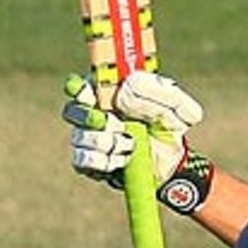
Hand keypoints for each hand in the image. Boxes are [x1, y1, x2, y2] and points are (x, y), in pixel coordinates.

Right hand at [63, 71, 202, 187]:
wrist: (172, 162)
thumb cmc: (169, 126)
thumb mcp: (175, 104)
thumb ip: (157, 90)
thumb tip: (123, 93)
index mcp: (107, 91)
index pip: (80, 84)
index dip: (79, 88)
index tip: (89, 95)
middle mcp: (92, 113)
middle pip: (72, 111)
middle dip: (94, 119)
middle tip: (118, 124)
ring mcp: (88, 138)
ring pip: (80, 137)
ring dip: (107, 142)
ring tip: (131, 145)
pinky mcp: (89, 163)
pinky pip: (83, 161)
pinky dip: (105, 161)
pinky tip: (123, 160)